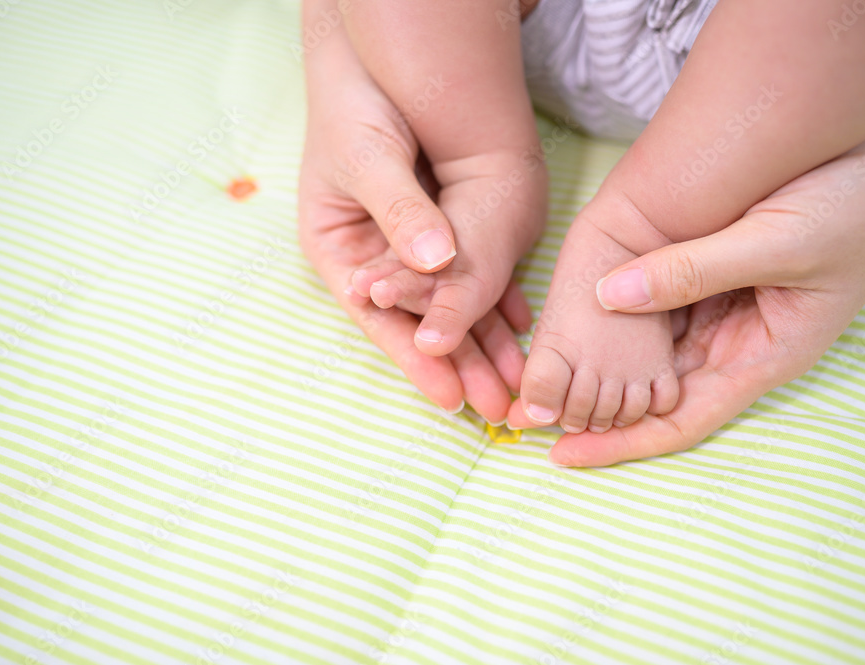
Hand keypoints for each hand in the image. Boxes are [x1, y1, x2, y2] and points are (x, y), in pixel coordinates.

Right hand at [298, 3, 526, 421]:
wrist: (378, 66)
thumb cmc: (354, 107)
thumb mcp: (367, 158)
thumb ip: (399, 211)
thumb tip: (435, 261)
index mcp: (340, 251)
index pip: (379, 319)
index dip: (415, 358)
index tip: (450, 397)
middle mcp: (377, 259)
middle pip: (420, 323)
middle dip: (461, 365)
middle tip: (499, 408)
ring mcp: (411, 249)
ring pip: (451, 305)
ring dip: (487, 343)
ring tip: (521, 383)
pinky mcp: (443, 234)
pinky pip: (473, 273)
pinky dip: (498, 299)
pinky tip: (525, 327)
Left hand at [508, 48, 864, 465]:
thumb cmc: (855, 206)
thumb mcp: (778, 240)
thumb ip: (696, 269)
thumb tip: (609, 295)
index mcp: (762, 356)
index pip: (678, 420)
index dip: (620, 442)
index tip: (561, 454)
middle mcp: (740, 343)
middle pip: (658, 391)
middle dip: (598, 404)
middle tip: (529, 409)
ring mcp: (729, 310)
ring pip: (655, 349)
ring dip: (605, 362)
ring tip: (542, 371)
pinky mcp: (721, 276)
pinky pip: (663, 303)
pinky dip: (624, 312)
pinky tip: (581, 312)